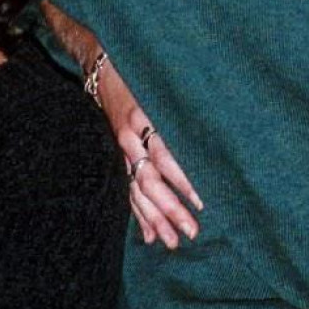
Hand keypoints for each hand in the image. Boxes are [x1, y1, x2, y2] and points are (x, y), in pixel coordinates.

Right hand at [96, 58, 201, 249]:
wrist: (100, 66)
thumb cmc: (138, 72)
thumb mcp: (158, 86)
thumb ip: (176, 109)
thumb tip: (208, 134)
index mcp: (142, 119)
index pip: (163, 157)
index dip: (181, 181)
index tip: (200, 203)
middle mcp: (128, 138)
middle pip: (149, 181)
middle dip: (169, 209)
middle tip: (191, 232)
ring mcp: (119, 149)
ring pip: (135, 191)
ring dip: (154, 219)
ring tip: (172, 241)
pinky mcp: (115, 155)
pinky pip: (125, 188)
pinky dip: (137, 212)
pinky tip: (148, 234)